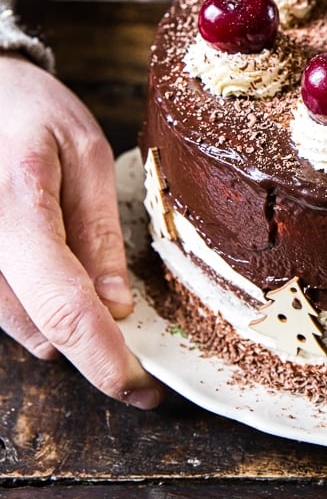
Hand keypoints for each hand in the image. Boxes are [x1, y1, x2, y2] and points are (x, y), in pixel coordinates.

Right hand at [0, 55, 162, 406]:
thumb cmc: (27, 110)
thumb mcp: (84, 152)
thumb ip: (98, 231)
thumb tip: (117, 309)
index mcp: (16, 204)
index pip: (64, 305)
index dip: (104, 358)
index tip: (140, 388)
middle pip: (39, 326)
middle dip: (89, 329)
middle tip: (121, 300)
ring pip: (19, 324)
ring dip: (56, 310)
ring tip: (65, 243)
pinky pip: (0, 307)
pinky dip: (31, 297)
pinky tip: (40, 255)